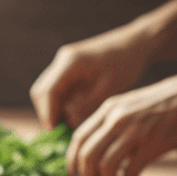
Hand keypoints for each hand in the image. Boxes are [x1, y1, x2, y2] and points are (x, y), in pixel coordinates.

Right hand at [30, 26, 153, 129]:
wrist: (136, 44)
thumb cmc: (126, 64)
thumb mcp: (108, 89)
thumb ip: (86, 107)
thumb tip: (68, 123)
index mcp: (70, 62)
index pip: (47, 92)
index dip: (48, 114)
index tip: (54, 131)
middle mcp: (62, 60)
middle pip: (41, 91)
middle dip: (47, 112)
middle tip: (60, 130)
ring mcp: (64, 63)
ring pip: (47, 91)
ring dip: (54, 108)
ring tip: (69, 124)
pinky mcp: (69, 68)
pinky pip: (58, 88)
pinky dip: (62, 102)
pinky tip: (76, 112)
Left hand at [66, 69, 176, 175]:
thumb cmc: (164, 102)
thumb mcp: (129, 104)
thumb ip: (111, 120)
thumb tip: (96, 144)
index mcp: (109, 109)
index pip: (79, 138)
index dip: (72, 159)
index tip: (74, 172)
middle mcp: (117, 119)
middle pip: (87, 155)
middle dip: (86, 175)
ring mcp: (135, 132)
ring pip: (105, 165)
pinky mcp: (152, 145)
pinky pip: (129, 171)